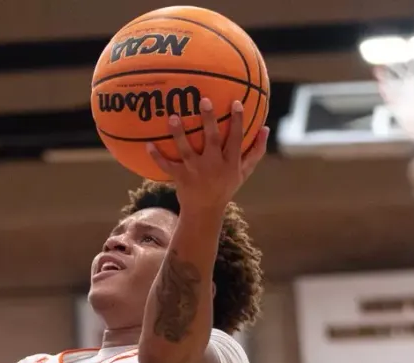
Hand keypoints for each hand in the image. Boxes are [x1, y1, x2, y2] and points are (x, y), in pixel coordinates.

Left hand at [147, 98, 268, 210]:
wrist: (205, 211)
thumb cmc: (226, 187)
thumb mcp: (244, 172)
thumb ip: (256, 151)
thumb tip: (266, 128)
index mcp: (230, 163)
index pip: (236, 139)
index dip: (237, 121)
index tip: (236, 103)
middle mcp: (213, 166)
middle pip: (211, 140)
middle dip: (208, 120)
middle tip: (204, 100)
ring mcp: (195, 171)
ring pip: (186, 150)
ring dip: (179, 134)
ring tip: (173, 117)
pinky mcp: (180, 177)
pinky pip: (167, 166)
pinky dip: (157, 157)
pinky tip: (148, 144)